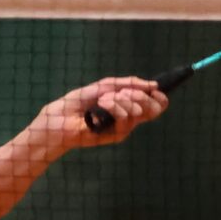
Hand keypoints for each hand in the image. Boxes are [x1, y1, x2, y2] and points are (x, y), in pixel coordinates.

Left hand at [43, 76, 166, 148]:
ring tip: (103, 99)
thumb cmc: (79, 101)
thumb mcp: (105, 86)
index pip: (154, 105)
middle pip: (154, 110)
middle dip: (140, 95)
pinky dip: (114, 107)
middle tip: (122, 92)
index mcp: (128, 106)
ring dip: (121, 99)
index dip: (160, 98)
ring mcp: (124, 128)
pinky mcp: (116, 136)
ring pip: (139, 111)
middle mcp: (129, 118)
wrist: (61, 116)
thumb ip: (129, 83)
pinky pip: (125, 118)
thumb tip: (153, 85)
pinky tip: (101, 105)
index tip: (155, 90)